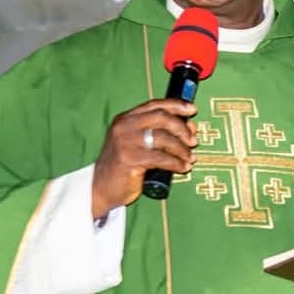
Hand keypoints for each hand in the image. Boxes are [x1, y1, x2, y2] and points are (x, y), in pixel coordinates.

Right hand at [91, 98, 197, 218]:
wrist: (100, 189)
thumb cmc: (123, 167)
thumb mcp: (138, 144)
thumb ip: (160, 133)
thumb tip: (189, 127)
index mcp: (126, 118)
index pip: (154, 105)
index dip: (176, 105)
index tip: (192, 110)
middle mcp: (124, 126)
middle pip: (161, 117)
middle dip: (182, 128)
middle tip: (193, 140)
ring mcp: (125, 142)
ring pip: (163, 138)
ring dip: (181, 148)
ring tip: (190, 158)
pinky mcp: (129, 159)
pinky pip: (161, 158)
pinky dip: (176, 163)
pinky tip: (183, 167)